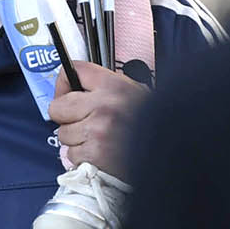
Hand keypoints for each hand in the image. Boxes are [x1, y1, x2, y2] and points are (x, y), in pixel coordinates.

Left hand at [48, 61, 146, 177]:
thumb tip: (74, 90)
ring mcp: (98, 131)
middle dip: (67, 117)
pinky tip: (101, 155)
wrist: (172, 152)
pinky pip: (72, 155)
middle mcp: (104, 105)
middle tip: (83, 122)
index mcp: (115, 86)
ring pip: (63, 134)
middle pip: (58, 107)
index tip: (66, 92)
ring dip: (76, 140)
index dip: (64, 83)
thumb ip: (104, 88)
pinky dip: (83, 158)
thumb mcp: (134, 93)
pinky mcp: (95, 155)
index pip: (74, 70)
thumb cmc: (154, 124)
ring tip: (99, 141)